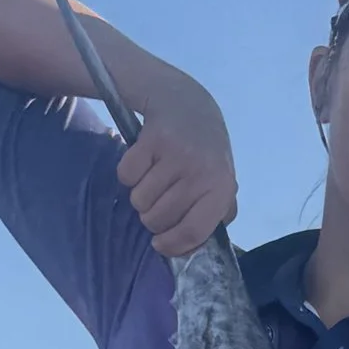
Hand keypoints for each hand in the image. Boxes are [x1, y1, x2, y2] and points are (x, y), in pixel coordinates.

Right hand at [116, 78, 237, 259]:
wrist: (186, 103)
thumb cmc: (204, 151)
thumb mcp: (222, 179)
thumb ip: (217, 212)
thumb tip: (197, 244)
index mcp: (221, 187)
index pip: (193, 231)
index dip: (172, 245)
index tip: (159, 245)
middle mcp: (200, 172)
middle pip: (158, 219)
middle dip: (151, 218)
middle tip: (158, 201)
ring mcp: (175, 155)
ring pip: (139, 201)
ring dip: (140, 195)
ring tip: (153, 178)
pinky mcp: (151, 140)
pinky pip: (126, 177)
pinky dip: (129, 174)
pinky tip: (144, 161)